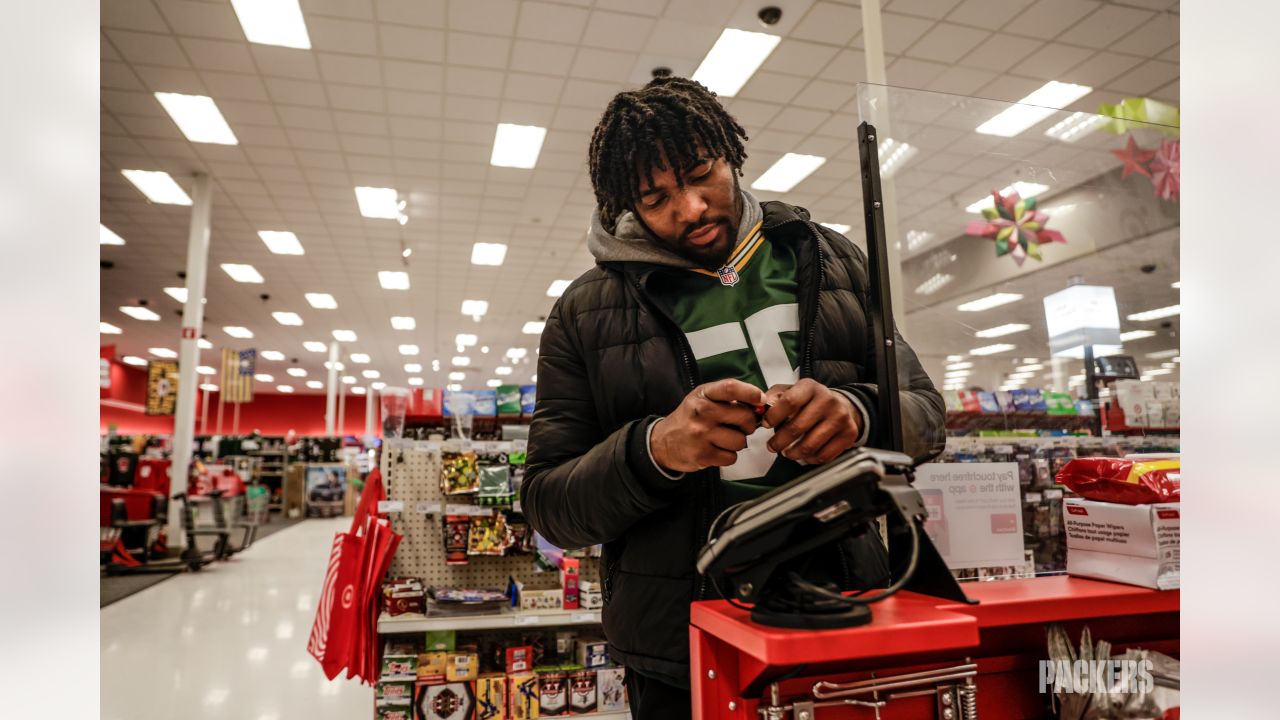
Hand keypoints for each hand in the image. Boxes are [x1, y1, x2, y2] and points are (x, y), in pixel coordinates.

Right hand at [651, 379, 765, 473]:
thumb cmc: (690, 418)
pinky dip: (728, 456)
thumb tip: (760, 405)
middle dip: (748, 424)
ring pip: (740, 440)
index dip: (750, 392)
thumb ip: (729, 398)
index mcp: (703, 394)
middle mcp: (701, 412)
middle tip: (740, 426)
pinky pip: (731, 457)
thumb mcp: (703, 399)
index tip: (760, 399)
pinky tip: (716, 450)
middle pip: (743, 416)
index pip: (730, 388)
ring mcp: (701, 434)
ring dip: (737, 442)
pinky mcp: (702, 455)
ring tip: (723, 439)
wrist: (663, 442)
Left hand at [761, 379, 860, 465]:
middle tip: (772, 446)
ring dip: (793, 453)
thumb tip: (761, 409)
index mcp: (811, 387)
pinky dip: (810, 459)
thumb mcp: (791, 391)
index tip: (766, 424)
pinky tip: (804, 455)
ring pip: (809, 445)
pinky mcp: (849, 434)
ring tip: (787, 453)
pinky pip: (824, 455)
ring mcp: (840, 418)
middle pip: (797, 427)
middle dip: (779, 441)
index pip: (789, 401)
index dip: (774, 416)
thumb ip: (774, 397)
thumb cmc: (811, 400)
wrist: (841, 405)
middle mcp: (828, 400)